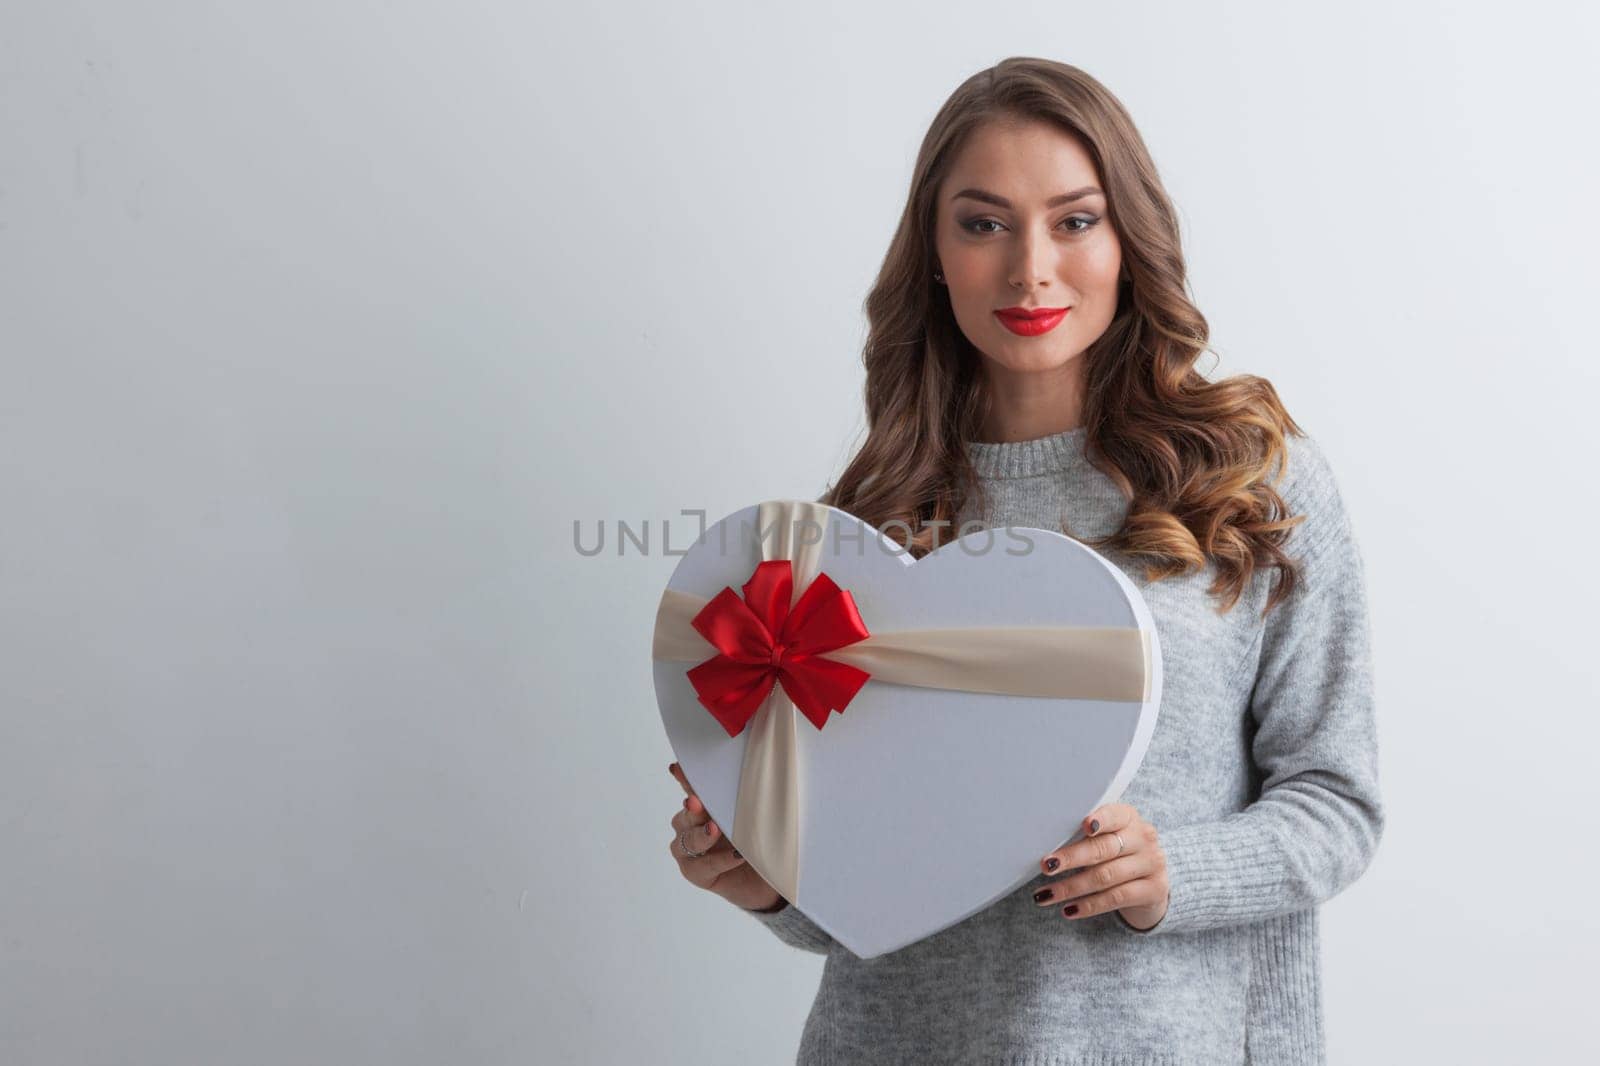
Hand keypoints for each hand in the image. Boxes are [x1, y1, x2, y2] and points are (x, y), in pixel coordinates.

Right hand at [667, 762, 786, 912]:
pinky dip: (720, 860)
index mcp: (701, 807)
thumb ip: (742, 802)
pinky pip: (703, 866)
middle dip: (692, 808)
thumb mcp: (752, 817)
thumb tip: (750, 777)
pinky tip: (736, 856)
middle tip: (696, 802)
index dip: (684, 778)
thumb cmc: (758, 841)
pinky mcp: (694, 873)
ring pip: (687, 840)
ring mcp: (687, 850)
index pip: (691, 789)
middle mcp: (688, 826)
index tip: (677, 768)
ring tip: (714, 830)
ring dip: (701, 835)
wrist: (768, 876)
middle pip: (686, 814)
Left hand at [1033, 802, 1169, 929]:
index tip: (1084, 826)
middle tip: (1045, 866)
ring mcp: (1152, 864)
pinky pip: (1116, 898)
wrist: (1150, 882)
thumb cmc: (1116, 854)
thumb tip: (1044, 844)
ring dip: (1071, 887)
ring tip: (1045, 895)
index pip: (1115, 815)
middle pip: (1104, 848)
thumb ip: (1084, 835)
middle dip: (1071, 858)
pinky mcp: (1154, 889)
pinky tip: (1068, 910)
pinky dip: (1089, 905)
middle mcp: (1144, 838)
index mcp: (1129, 817)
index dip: (1100, 820)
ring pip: (1106, 876)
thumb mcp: (1106, 837)